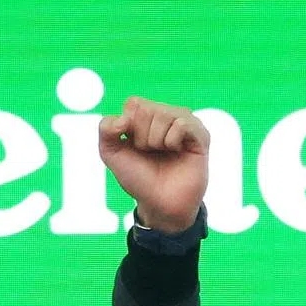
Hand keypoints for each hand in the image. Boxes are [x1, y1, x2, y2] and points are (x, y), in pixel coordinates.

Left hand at [98, 97, 209, 232]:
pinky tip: (177, 151)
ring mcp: (185, 122)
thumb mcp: (111, 153)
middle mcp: (166, 115)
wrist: (159, 202)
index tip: (133, 146)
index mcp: (145, 116)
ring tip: (163, 153)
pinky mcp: (200, 134)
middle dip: (141, 137)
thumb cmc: (137, 177)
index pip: (133, 103)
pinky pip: (181, 124)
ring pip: (164, 115)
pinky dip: (171, 141)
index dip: (128, 127)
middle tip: (149, 152)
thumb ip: (105, 129)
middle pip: (146, 109)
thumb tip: (123, 119)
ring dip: (155, 141)